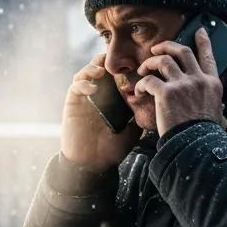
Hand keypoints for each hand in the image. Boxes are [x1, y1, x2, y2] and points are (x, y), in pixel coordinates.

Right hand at [62, 53, 140, 171]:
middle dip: (108, 62)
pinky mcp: (73, 103)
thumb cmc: (112, 150)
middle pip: (102, 67)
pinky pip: (75, 86)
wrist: (93, 164)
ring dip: (93, 67)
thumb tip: (154, 103)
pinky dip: (83, 83)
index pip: (118, 76)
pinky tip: (93, 89)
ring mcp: (85, 97)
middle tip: (116, 63)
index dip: (124, 67)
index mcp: (113, 99)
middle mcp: (99, 95)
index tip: (134, 65)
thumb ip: (140, 116)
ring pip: (87, 72)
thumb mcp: (132, 131)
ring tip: (102, 72)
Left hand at [134, 28, 226, 136]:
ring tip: (143, 70)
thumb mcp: (217, 115)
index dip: (204, 42)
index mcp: (212, 84)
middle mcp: (198, 80)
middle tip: (156, 49)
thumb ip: (217, 106)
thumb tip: (221, 108)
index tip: (199, 31)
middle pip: (182, 51)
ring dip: (150, 62)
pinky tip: (140, 91)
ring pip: (163, 60)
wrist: (195, 145)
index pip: (208, 57)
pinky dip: (142, 84)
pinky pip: (149, 81)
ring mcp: (182, 85)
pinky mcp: (166, 93)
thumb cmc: (204, 134)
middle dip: (167, 46)